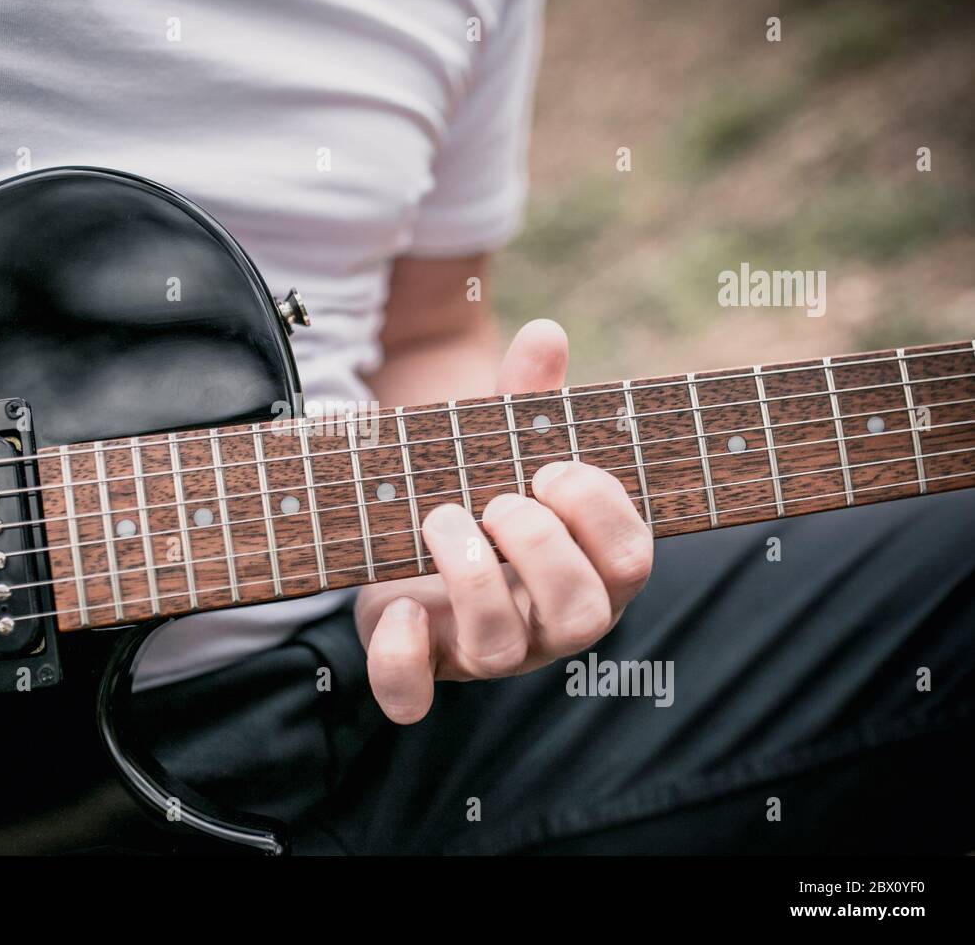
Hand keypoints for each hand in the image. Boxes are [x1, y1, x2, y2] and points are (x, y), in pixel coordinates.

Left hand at [355, 320, 653, 722]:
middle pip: (583, 615)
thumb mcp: (501, 443)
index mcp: (588, 565)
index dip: (598, 511)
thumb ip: (525, 398)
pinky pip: (413, 696)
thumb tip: (545, 334)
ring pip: (502, 650)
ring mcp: (486, 649)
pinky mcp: (420, 661)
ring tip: (442, 518)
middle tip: (497, 501)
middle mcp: (547, 619)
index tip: (550, 468)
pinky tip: (400, 609)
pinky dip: (402, 661)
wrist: (405, 536)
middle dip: (540, 546)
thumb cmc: (478, 490)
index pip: (630, 559)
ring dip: (471, 577)